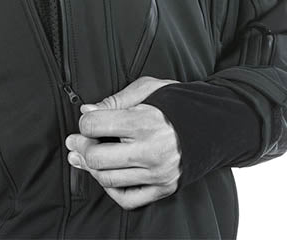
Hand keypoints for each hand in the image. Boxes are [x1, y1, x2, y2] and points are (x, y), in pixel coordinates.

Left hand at [65, 76, 182, 209]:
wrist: (211, 124)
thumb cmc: (176, 102)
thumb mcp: (148, 88)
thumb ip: (115, 100)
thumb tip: (87, 111)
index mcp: (145, 122)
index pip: (95, 125)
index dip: (84, 122)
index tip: (85, 121)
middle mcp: (151, 151)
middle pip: (97, 157)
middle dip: (80, 147)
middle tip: (75, 141)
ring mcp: (158, 174)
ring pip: (108, 179)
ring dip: (90, 168)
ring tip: (85, 157)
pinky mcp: (164, 189)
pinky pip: (127, 198)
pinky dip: (111, 188)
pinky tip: (108, 174)